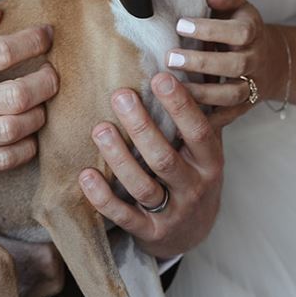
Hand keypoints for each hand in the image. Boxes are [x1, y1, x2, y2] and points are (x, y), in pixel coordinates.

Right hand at [0, 6, 58, 190]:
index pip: (1, 51)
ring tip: (39, 105)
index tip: (45, 36)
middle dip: (46, 81)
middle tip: (51, 74)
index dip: (33, 41)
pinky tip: (25, 136)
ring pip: (16, 129)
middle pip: (18, 94)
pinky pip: (4, 161)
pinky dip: (25, 149)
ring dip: (39, 115)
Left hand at [79, 73, 223, 258]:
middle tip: (120, 95)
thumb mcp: (204, 149)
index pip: (198, 131)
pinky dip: (102, 197)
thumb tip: (188, 62)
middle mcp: (194, 188)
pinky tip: (85, 175)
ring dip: (118, 157)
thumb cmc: (193, 176)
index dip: (180, 105)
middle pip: (165, 157)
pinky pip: (124, 216)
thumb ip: (198, 114)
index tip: (159, 77)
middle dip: (141, 126)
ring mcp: (172, 213)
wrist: (192, 235)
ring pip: (142, 185)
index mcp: (209, 162)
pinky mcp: (150, 233)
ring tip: (99, 129)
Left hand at [166, 0, 287, 128]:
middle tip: (170, 58)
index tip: (180, 25)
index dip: (211, 29)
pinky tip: (183, 119)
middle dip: (202, 62)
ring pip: (232, 94)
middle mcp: (256, 60)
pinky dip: (208, 120)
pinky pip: (228, 117)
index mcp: (253, 33)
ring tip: (172, 88)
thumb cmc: (240, 29)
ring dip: (202, 93)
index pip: (239, 32)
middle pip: (235, 64)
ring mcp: (252, 86)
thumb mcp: (236, 8)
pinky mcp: (244, 107)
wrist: (270, 60)